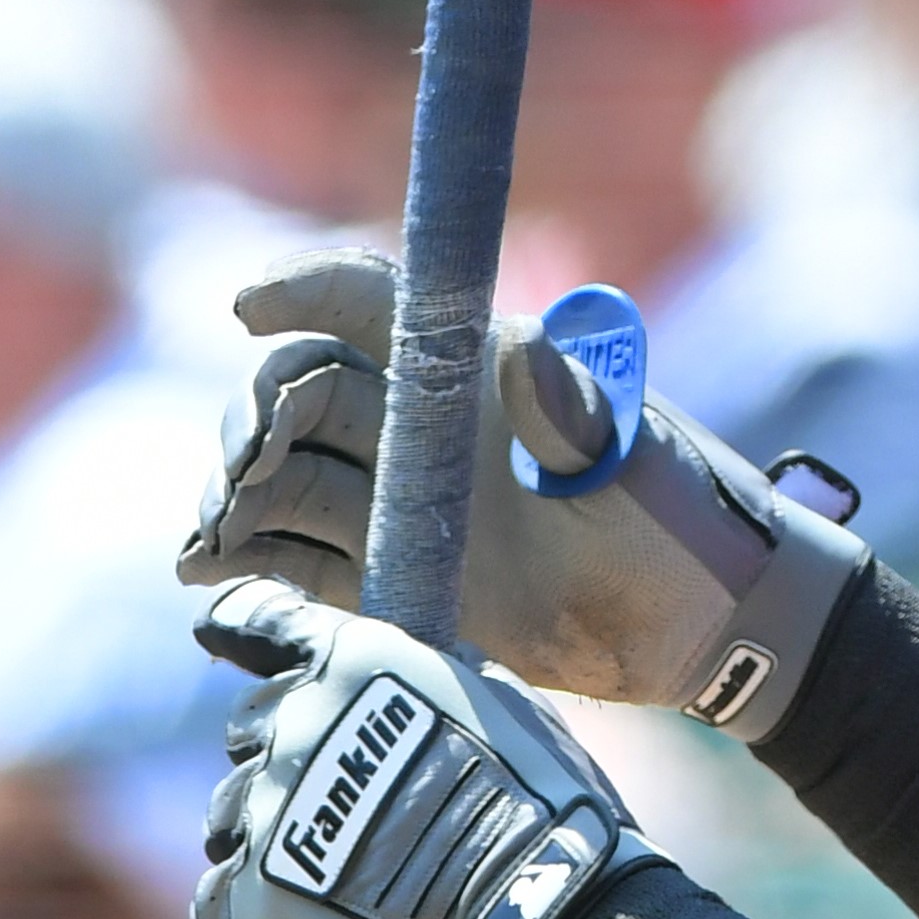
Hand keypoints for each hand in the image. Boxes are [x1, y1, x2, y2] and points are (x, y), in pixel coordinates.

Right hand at [180, 249, 863, 736]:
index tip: (246, 306)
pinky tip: (209, 572)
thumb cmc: (687, 521)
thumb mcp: (635, 460)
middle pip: (305, 390)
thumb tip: (525, 349)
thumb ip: (574, 413)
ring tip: (209, 538)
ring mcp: (407, 501)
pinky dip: (250, 556)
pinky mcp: (398, 574)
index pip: (373, 303)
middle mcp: (428, 425)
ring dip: (235, 492)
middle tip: (238, 470)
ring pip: (288, 474)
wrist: (710, 629)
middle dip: (254, 416)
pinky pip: (301, 554)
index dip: (305, 289)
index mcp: (481, 369)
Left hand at [193, 578, 653, 918]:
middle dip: (291, 755)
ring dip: (274, 833)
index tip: (220, 631)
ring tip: (345, 873)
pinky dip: (257, 907)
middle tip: (353, 800)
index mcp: (350, 664)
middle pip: (250, 730)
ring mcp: (264, 814)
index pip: (256, 620)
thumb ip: (424, 677)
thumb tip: (403, 673)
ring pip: (232, 815)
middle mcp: (292, 726)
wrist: (534, 909)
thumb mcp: (496, 699)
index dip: (239, 625)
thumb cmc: (539, 799)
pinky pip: (221, 897)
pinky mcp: (247, 900)